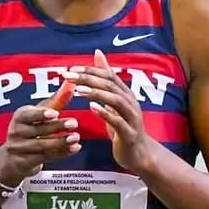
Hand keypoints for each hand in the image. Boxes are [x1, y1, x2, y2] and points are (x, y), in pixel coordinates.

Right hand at [0, 80, 78, 186]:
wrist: (12, 159)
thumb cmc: (29, 129)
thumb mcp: (39, 114)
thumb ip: (56, 100)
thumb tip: (71, 83)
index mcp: (19, 117)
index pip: (27, 114)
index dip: (40, 114)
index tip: (55, 113)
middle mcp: (16, 132)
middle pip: (38, 130)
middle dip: (57, 127)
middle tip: (74, 123)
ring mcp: (19, 149)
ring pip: (42, 146)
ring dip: (61, 142)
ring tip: (76, 137)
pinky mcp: (25, 163)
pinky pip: (46, 157)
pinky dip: (62, 153)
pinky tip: (75, 148)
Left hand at [65, 49, 156, 172]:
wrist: (140, 154)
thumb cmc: (124, 126)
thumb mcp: (114, 101)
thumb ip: (106, 79)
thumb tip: (97, 53)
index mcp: (125, 93)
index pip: (108, 75)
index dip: (90, 70)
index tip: (71, 68)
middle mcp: (130, 102)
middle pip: (111, 85)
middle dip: (88, 78)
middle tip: (69, 75)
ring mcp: (132, 118)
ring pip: (116, 100)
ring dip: (97, 93)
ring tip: (79, 90)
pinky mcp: (129, 134)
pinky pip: (118, 121)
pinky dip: (105, 113)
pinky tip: (92, 108)